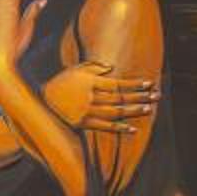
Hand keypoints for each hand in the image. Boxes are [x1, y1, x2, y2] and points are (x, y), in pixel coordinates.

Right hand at [45, 59, 159, 132]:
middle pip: (120, 97)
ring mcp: (86, 112)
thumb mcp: (75, 70)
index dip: (134, 84)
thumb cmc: (60, 83)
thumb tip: (112, 68)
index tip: (149, 83)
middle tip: (156, 96)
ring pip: (115, 112)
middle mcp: (90, 97)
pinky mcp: (82, 124)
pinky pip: (104, 127)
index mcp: (90, 82)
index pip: (118, 83)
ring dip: (132, 111)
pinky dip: (119, 128)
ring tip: (148, 109)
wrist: (40, 102)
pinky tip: (132, 129)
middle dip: (139, 96)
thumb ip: (94, 67)